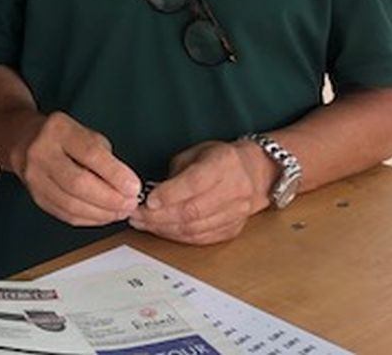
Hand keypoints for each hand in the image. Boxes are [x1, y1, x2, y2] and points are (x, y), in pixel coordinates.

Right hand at [14, 111, 140, 226]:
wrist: (23, 140)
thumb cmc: (62, 136)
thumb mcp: (84, 132)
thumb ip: (104, 156)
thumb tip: (126, 186)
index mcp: (58, 129)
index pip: (90, 154)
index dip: (115, 174)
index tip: (134, 187)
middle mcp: (41, 153)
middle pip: (78, 184)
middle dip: (110, 198)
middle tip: (130, 204)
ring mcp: (34, 177)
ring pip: (71, 204)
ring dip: (102, 213)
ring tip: (120, 212)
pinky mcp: (35, 197)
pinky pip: (65, 215)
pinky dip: (89, 219)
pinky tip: (103, 216)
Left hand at [128, 140, 267, 244]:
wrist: (255, 173)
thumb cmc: (221, 159)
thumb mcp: (196, 154)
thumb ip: (177, 174)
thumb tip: (153, 195)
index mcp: (224, 163)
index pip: (194, 183)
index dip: (169, 194)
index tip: (148, 200)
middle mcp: (234, 189)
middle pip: (193, 210)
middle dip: (160, 216)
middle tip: (137, 215)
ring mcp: (236, 213)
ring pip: (196, 228)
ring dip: (165, 229)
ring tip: (144, 224)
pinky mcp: (232, 230)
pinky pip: (202, 238)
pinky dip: (179, 237)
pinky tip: (163, 231)